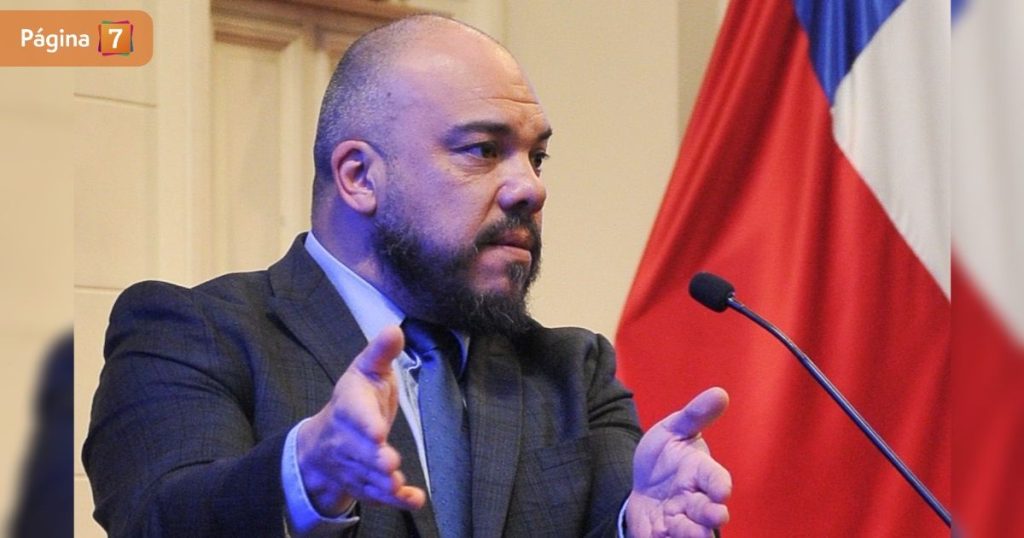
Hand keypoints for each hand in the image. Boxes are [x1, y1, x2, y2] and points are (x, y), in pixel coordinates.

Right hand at [296, 326, 426, 514]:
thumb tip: (394, 328)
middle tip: (390, 463)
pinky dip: (395, 501)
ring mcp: (353, 464)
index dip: (365, 424)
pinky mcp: (363, 484)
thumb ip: (381, 353)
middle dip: (373, 458)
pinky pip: (376, 496)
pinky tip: (414, 500)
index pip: (354, 415)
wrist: (323, 441)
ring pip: (366, 476)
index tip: (377, 430)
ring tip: (397, 485)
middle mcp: (347, 439)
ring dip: (382, 483)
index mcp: (348, 407)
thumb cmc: (354, 400)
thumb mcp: (365, 371)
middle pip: (359, 451)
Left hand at [626, 387, 731, 537]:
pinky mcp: (659, 534)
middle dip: (712, 514)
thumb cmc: (667, 455)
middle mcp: (694, 499)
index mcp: (700, 473)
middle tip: (716, 516)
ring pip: (690, 531)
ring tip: (694, 534)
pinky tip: (659, 536)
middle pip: (708, 510)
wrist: (643, 482)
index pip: (716, 478)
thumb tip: (719, 393)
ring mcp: (678, 519)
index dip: (719, 484)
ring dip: (692, 533)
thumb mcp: (674, 429)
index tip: (722, 490)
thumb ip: (695, 414)